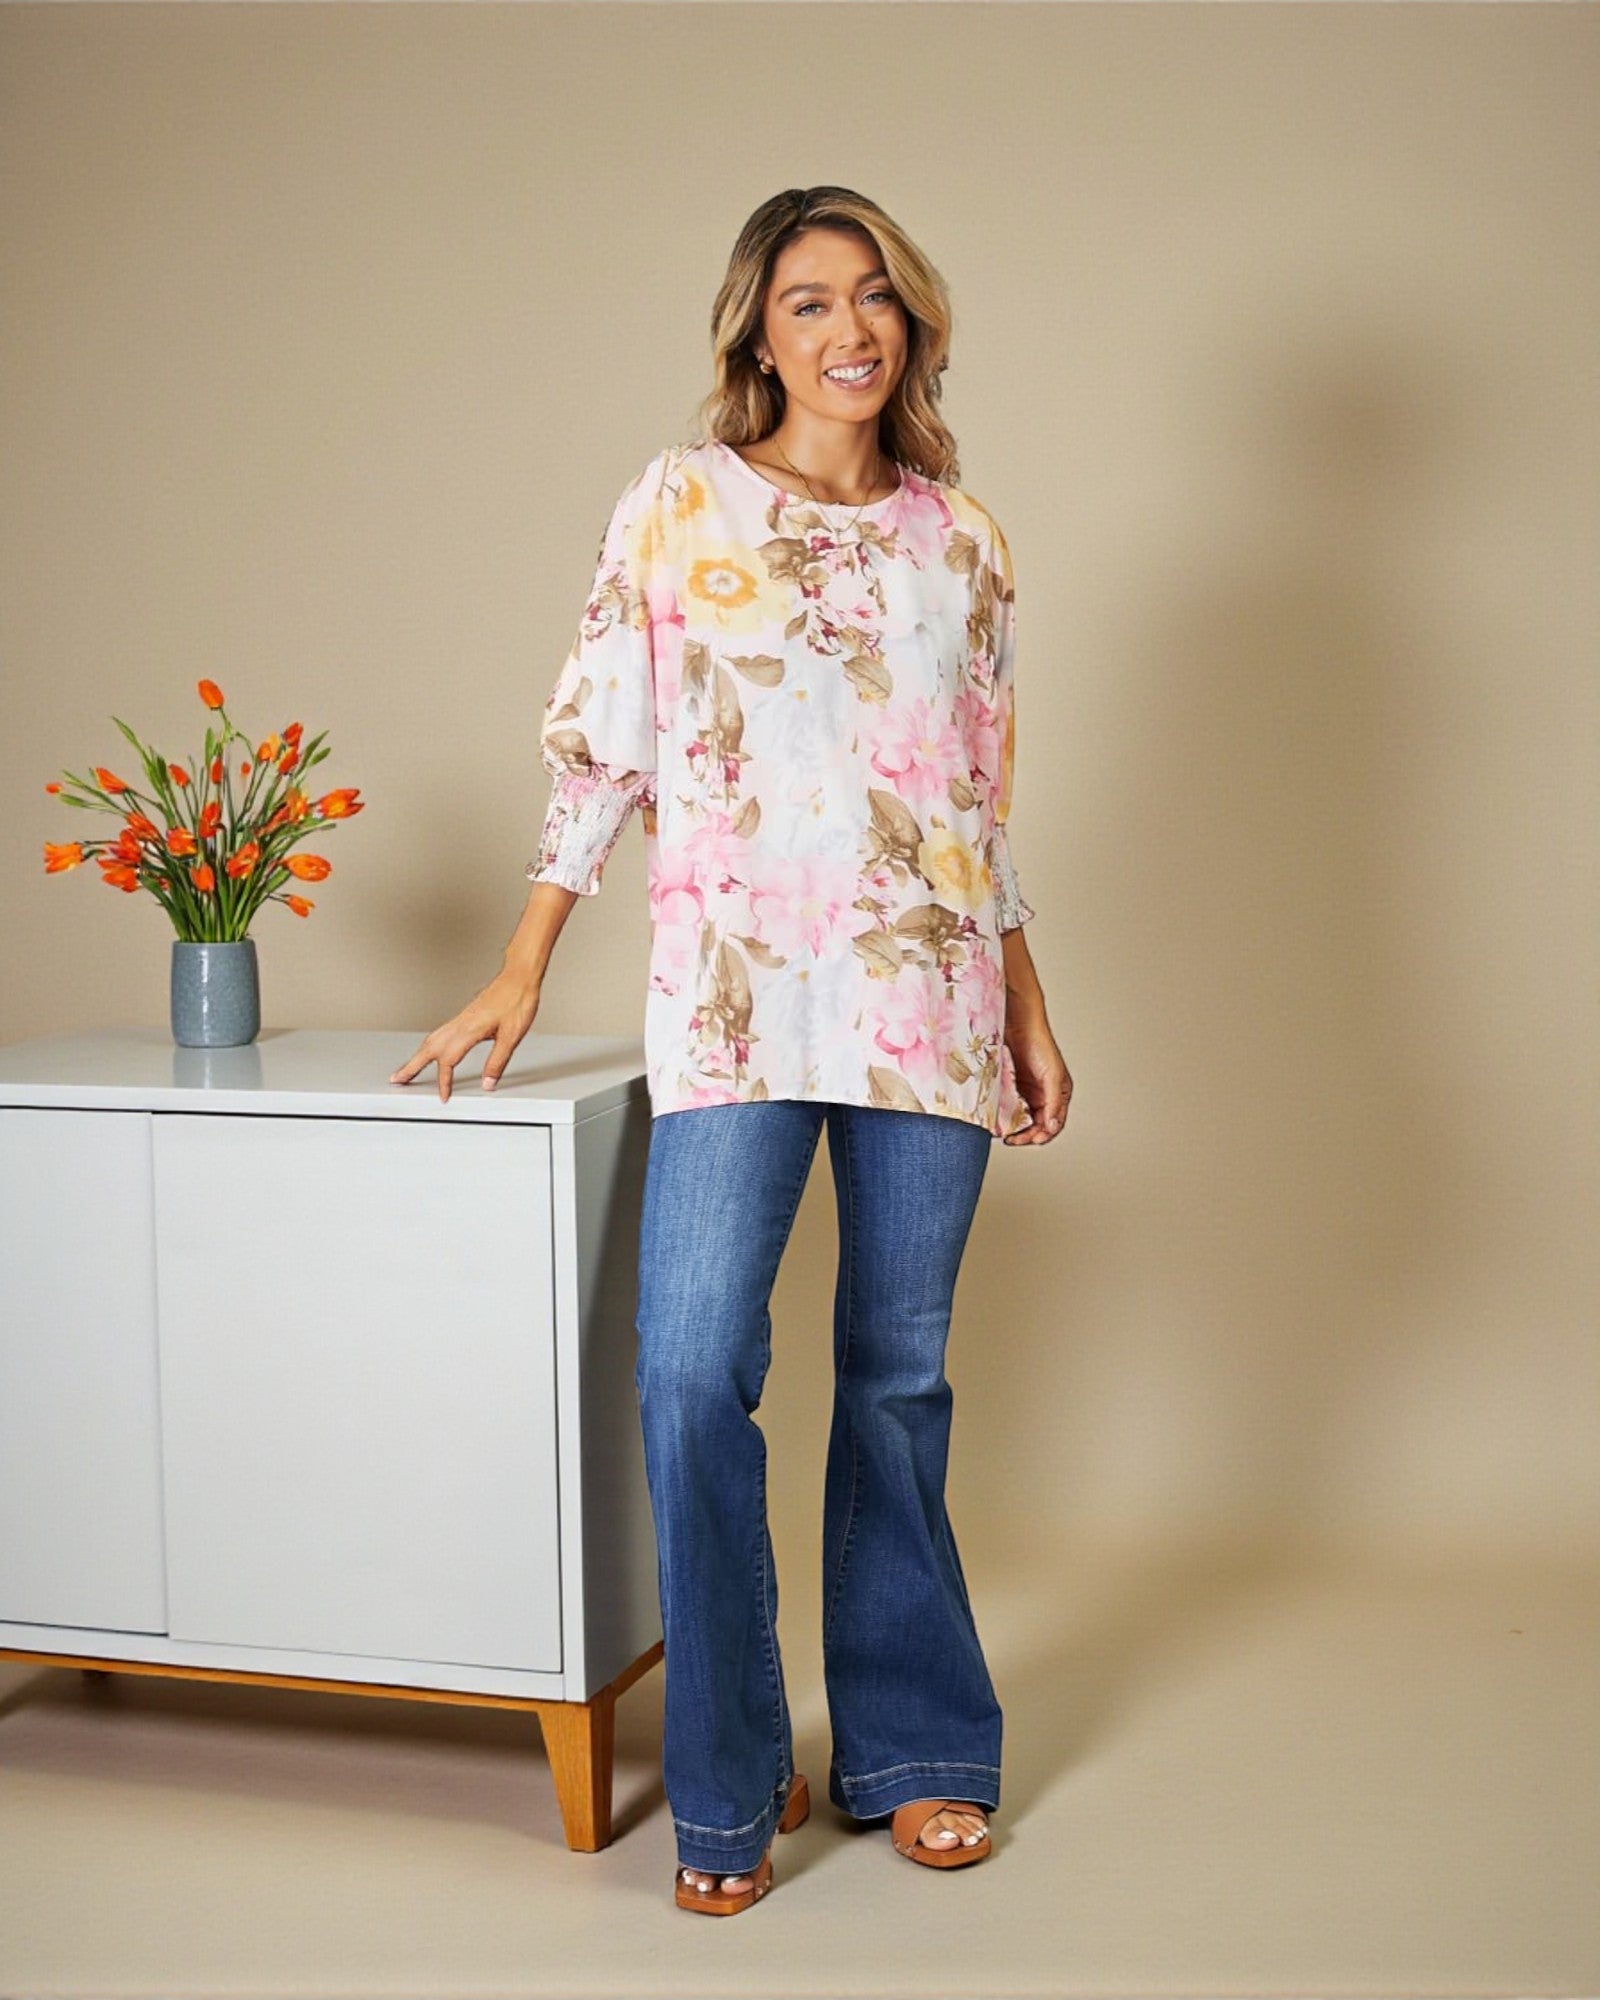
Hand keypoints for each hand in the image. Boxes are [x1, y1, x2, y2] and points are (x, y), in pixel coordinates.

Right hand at [388, 969, 541, 1102]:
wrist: (520, 977)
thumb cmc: (518, 1000)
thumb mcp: (512, 1037)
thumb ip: (497, 1062)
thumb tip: (487, 1084)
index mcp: (469, 1030)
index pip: (448, 1061)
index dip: (444, 1081)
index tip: (443, 1096)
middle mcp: (460, 1023)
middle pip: (428, 1048)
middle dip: (411, 1066)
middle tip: (397, 1080)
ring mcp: (460, 1018)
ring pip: (431, 1039)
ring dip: (417, 1056)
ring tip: (408, 1068)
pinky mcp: (465, 1016)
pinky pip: (440, 1033)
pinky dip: (430, 1045)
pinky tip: (432, 1050)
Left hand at [1002, 1005, 1071, 1146]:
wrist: (1017, 1025)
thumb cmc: (1040, 1045)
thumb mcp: (1053, 1076)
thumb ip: (1054, 1102)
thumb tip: (1051, 1126)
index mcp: (1057, 1096)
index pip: (1052, 1124)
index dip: (1042, 1135)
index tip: (1030, 1140)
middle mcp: (1042, 1096)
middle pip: (1035, 1126)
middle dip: (1026, 1135)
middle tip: (1013, 1139)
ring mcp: (1025, 1093)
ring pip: (1020, 1119)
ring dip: (1014, 1128)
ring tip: (1004, 1132)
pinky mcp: (1009, 1088)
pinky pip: (1007, 1108)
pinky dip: (1003, 1116)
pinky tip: (997, 1119)